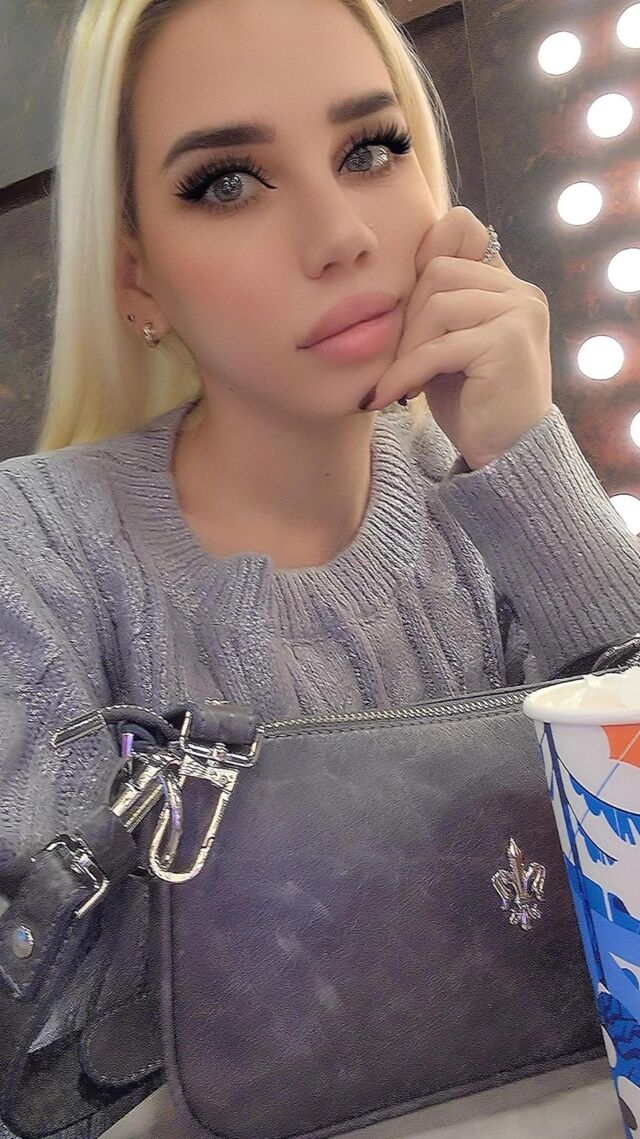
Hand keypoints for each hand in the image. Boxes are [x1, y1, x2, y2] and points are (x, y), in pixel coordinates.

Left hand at [365, 206, 553, 469]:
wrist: (505, 455)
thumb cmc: (470, 403)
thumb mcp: (445, 346)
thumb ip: (432, 307)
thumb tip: (383, 276)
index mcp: (508, 285)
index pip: (461, 229)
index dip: (425, 255)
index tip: (404, 310)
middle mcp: (521, 292)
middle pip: (438, 272)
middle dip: (407, 319)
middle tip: (397, 363)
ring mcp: (520, 314)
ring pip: (437, 305)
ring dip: (406, 349)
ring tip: (398, 383)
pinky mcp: (508, 343)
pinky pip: (439, 348)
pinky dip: (406, 373)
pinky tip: (389, 396)